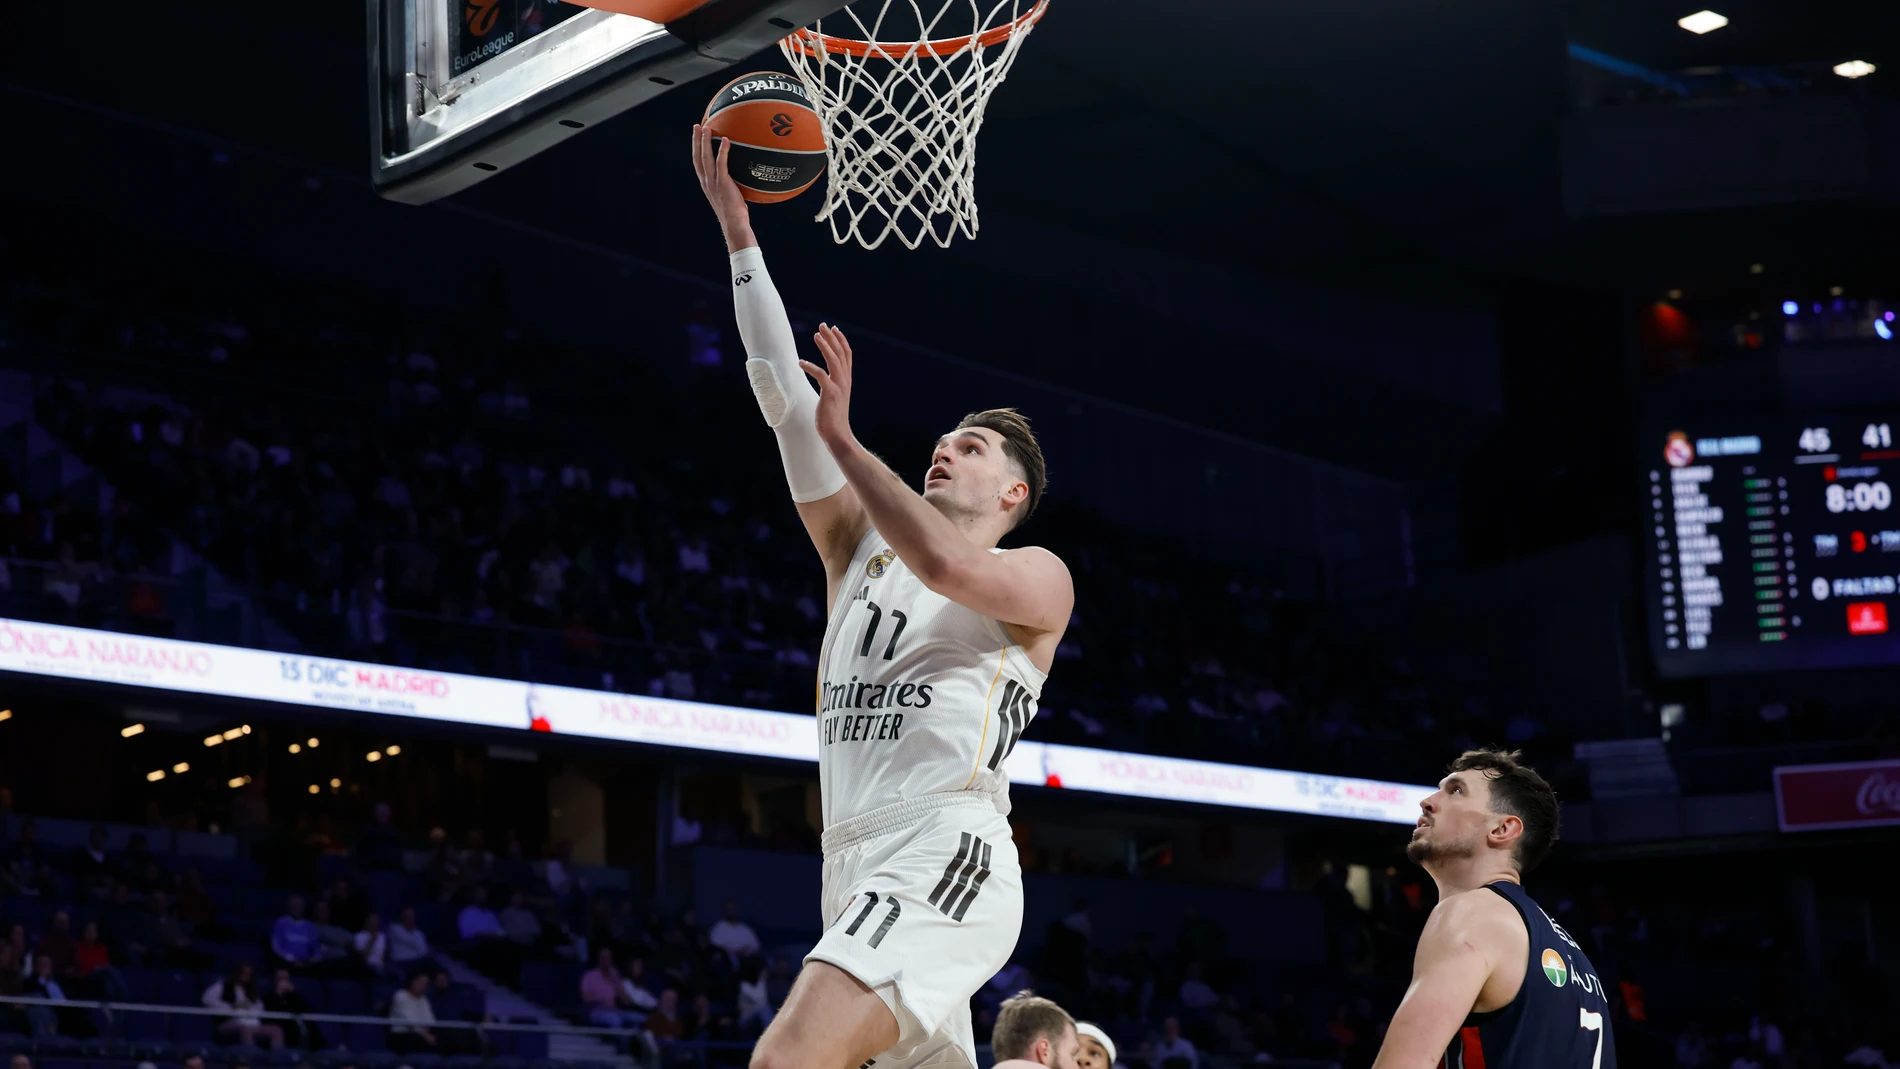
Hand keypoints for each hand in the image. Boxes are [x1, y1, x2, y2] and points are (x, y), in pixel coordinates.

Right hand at [692, 123, 754, 250]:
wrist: (734, 224)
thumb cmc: (735, 213)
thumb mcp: (729, 194)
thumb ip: (730, 183)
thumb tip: (742, 174)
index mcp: (706, 184)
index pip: (697, 162)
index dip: (695, 148)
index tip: (696, 135)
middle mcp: (706, 182)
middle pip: (698, 157)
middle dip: (696, 140)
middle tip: (697, 126)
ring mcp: (713, 183)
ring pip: (705, 158)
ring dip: (705, 142)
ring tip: (706, 128)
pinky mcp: (723, 184)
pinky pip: (721, 164)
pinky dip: (722, 151)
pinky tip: (726, 140)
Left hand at [799, 323, 855, 449]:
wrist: (837, 434)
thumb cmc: (832, 417)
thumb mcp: (835, 396)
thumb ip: (832, 384)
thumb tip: (825, 377)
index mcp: (846, 380)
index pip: (846, 355)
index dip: (841, 340)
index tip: (834, 328)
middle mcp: (844, 381)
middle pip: (840, 353)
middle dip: (832, 337)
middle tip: (822, 325)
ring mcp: (839, 387)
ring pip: (833, 360)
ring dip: (825, 346)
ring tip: (816, 335)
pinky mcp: (830, 394)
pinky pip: (821, 375)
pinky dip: (811, 367)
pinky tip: (801, 362)